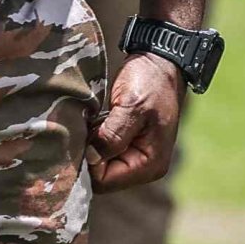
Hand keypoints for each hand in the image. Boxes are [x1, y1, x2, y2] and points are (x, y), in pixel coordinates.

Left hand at [90, 49, 189, 191]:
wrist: (160, 62)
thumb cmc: (150, 83)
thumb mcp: (131, 106)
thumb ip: (112, 136)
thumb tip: (90, 157)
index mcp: (150, 164)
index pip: (104, 181)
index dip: (88, 161)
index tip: (83, 136)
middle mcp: (143, 167)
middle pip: (100, 177)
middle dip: (88, 154)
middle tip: (86, 127)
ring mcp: (135, 157)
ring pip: (98, 165)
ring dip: (89, 146)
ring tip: (92, 122)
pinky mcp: (126, 146)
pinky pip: (101, 153)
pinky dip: (93, 139)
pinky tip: (94, 123)